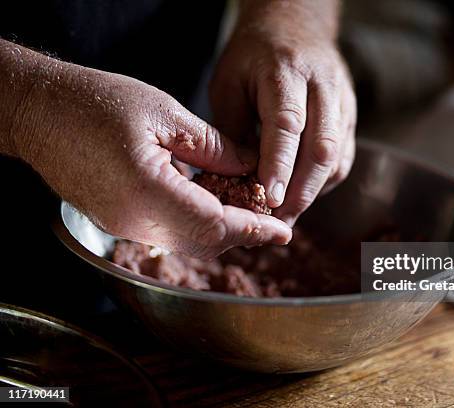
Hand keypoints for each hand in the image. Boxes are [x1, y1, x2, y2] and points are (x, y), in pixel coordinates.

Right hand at [6, 45, 290, 258]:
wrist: (38, 112)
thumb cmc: (95, 103)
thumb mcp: (164, 115)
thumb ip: (213, 147)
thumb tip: (249, 167)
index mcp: (148, 193)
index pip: (216, 225)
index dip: (254, 229)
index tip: (283, 230)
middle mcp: (136, 221)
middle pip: (205, 242)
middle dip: (244, 233)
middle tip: (274, 222)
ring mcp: (125, 226)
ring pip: (188, 242)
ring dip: (222, 231)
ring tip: (250, 214)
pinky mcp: (119, 222)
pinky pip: (169, 234)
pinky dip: (198, 226)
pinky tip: (214, 207)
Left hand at [210, 1, 356, 225]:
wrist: (295, 24)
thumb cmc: (253, 56)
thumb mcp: (228, 83)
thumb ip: (232, 129)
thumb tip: (238, 180)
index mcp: (286, 72)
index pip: (288, 125)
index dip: (280, 166)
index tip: (269, 200)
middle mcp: (322, 86)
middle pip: (322, 148)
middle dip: (302, 191)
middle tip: (280, 220)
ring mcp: (342, 101)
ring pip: (337, 157)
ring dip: (313, 191)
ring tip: (288, 214)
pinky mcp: (350, 115)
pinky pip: (343, 157)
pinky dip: (324, 181)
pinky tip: (304, 192)